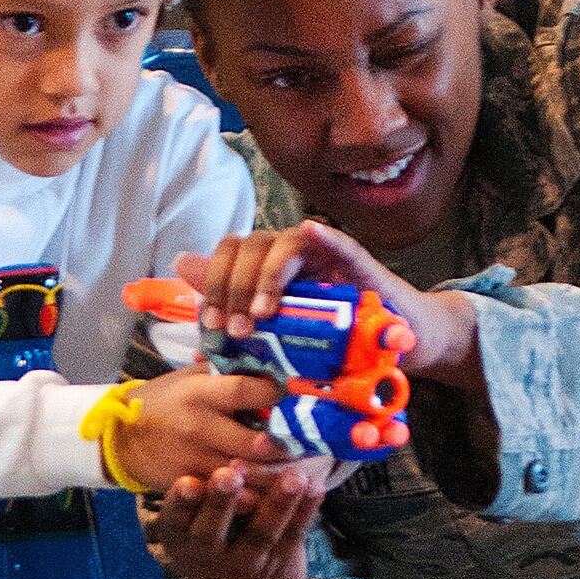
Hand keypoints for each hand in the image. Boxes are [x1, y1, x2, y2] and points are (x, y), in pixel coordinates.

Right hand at [107, 366, 285, 490]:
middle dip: (287, 447)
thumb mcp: (189, 379)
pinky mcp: (191, 485)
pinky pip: (230, 495)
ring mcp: (194, 461)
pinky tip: (273, 495)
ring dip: (277, 477)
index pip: (246, 391)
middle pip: (257, 443)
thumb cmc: (164, 402)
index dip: (276, 394)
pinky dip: (253, 496)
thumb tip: (269, 362)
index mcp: (200, 394)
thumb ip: (226, 374)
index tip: (297, 397)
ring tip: (300, 474)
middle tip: (308, 446)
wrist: (121, 438)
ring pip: (249, 476)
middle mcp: (199, 428)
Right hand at [157, 463, 319, 578]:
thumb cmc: (214, 555)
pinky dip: (306, 512)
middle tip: (229, 473)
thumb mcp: (193, 537)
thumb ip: (205, 502)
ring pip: (261, 533)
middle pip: (213, 529)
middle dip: (221, 500)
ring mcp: (245, 564)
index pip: (175, 521)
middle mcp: (207, 556)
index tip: (188, 481)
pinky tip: (316, 489)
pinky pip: (293, 537)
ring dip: (278, 503)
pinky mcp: (278, 566)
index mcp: (180, 541)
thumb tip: (230, 453)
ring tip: (292, 477)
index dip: (180, 502)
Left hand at [174, 219, 480, 386]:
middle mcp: (293, 254)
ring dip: (268, 276)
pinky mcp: (359, 264)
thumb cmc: (335, 343)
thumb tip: (184, 275)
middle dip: (236, 288)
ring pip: (284, 245)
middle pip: (250, 247)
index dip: (215, 286)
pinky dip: (324, 236)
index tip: (214, 327)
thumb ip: (235, 307)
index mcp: (269, 269)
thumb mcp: (279, 335)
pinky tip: (310, 231)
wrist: (396, 347)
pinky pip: (339, 243)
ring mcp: (325, 255)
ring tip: (264, 312)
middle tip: (238, 329)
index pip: (230, 256)